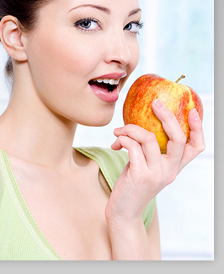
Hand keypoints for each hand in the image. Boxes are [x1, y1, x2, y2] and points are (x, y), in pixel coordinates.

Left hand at [105, 99, 204, 224]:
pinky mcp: (141, 176)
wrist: (123, 211)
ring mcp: (156, 174)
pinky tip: (115, 143)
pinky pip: (132, 146)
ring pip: (149, 138)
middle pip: (178, 138)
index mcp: (174, 167)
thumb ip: (148, 149)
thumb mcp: (146, 165)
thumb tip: (137, 122)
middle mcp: (170, 171)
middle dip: (167, 116)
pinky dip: (122, 139)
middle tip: (155, 103)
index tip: (192, 110)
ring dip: (131, 128)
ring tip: (119, 131)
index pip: (196, 147)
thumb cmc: (132, 184)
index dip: (198, 128)